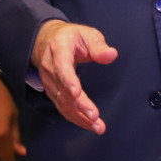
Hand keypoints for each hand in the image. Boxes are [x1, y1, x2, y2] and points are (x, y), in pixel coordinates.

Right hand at [31, 20, 117, 134]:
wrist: (49, 42)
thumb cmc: (72, 38)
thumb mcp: (88, 34)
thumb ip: (99, 46)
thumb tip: (111, 55)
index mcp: (59, 49)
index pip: (61, 66)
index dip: (68, 80)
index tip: (77, 93)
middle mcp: (50, 67)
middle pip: (63, 89)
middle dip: (79, 105)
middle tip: (94, 117)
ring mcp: (49, 81)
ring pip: (63, 102)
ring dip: (79, 116)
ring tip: (97, 126)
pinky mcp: (52, 92)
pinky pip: (63, 107)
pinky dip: (76, 118)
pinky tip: (89, 125)